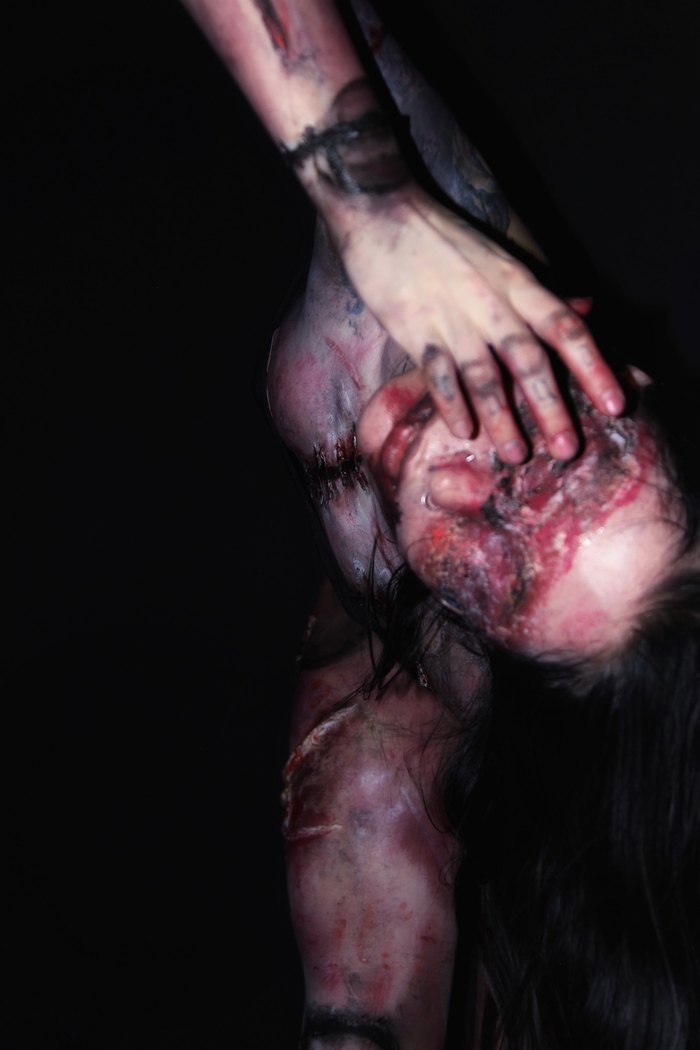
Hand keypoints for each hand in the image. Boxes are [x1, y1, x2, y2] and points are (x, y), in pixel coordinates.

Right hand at [332, 185, 624, 462]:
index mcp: (518, 284)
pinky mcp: (413, 327)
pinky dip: (452, 403)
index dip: (593, 367)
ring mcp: (451, 316)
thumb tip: (586, 307)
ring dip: (502, 417)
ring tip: (515, 455)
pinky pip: (438, 372)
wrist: (383, 209)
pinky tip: (463, 431)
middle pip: (530, 360)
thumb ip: (541, 291)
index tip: (613, 405)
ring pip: (484, 374)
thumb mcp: (501, 259)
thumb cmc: (443, 238)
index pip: (566, 328)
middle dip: (550, 408)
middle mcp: (491, 302)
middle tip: (566, 450)